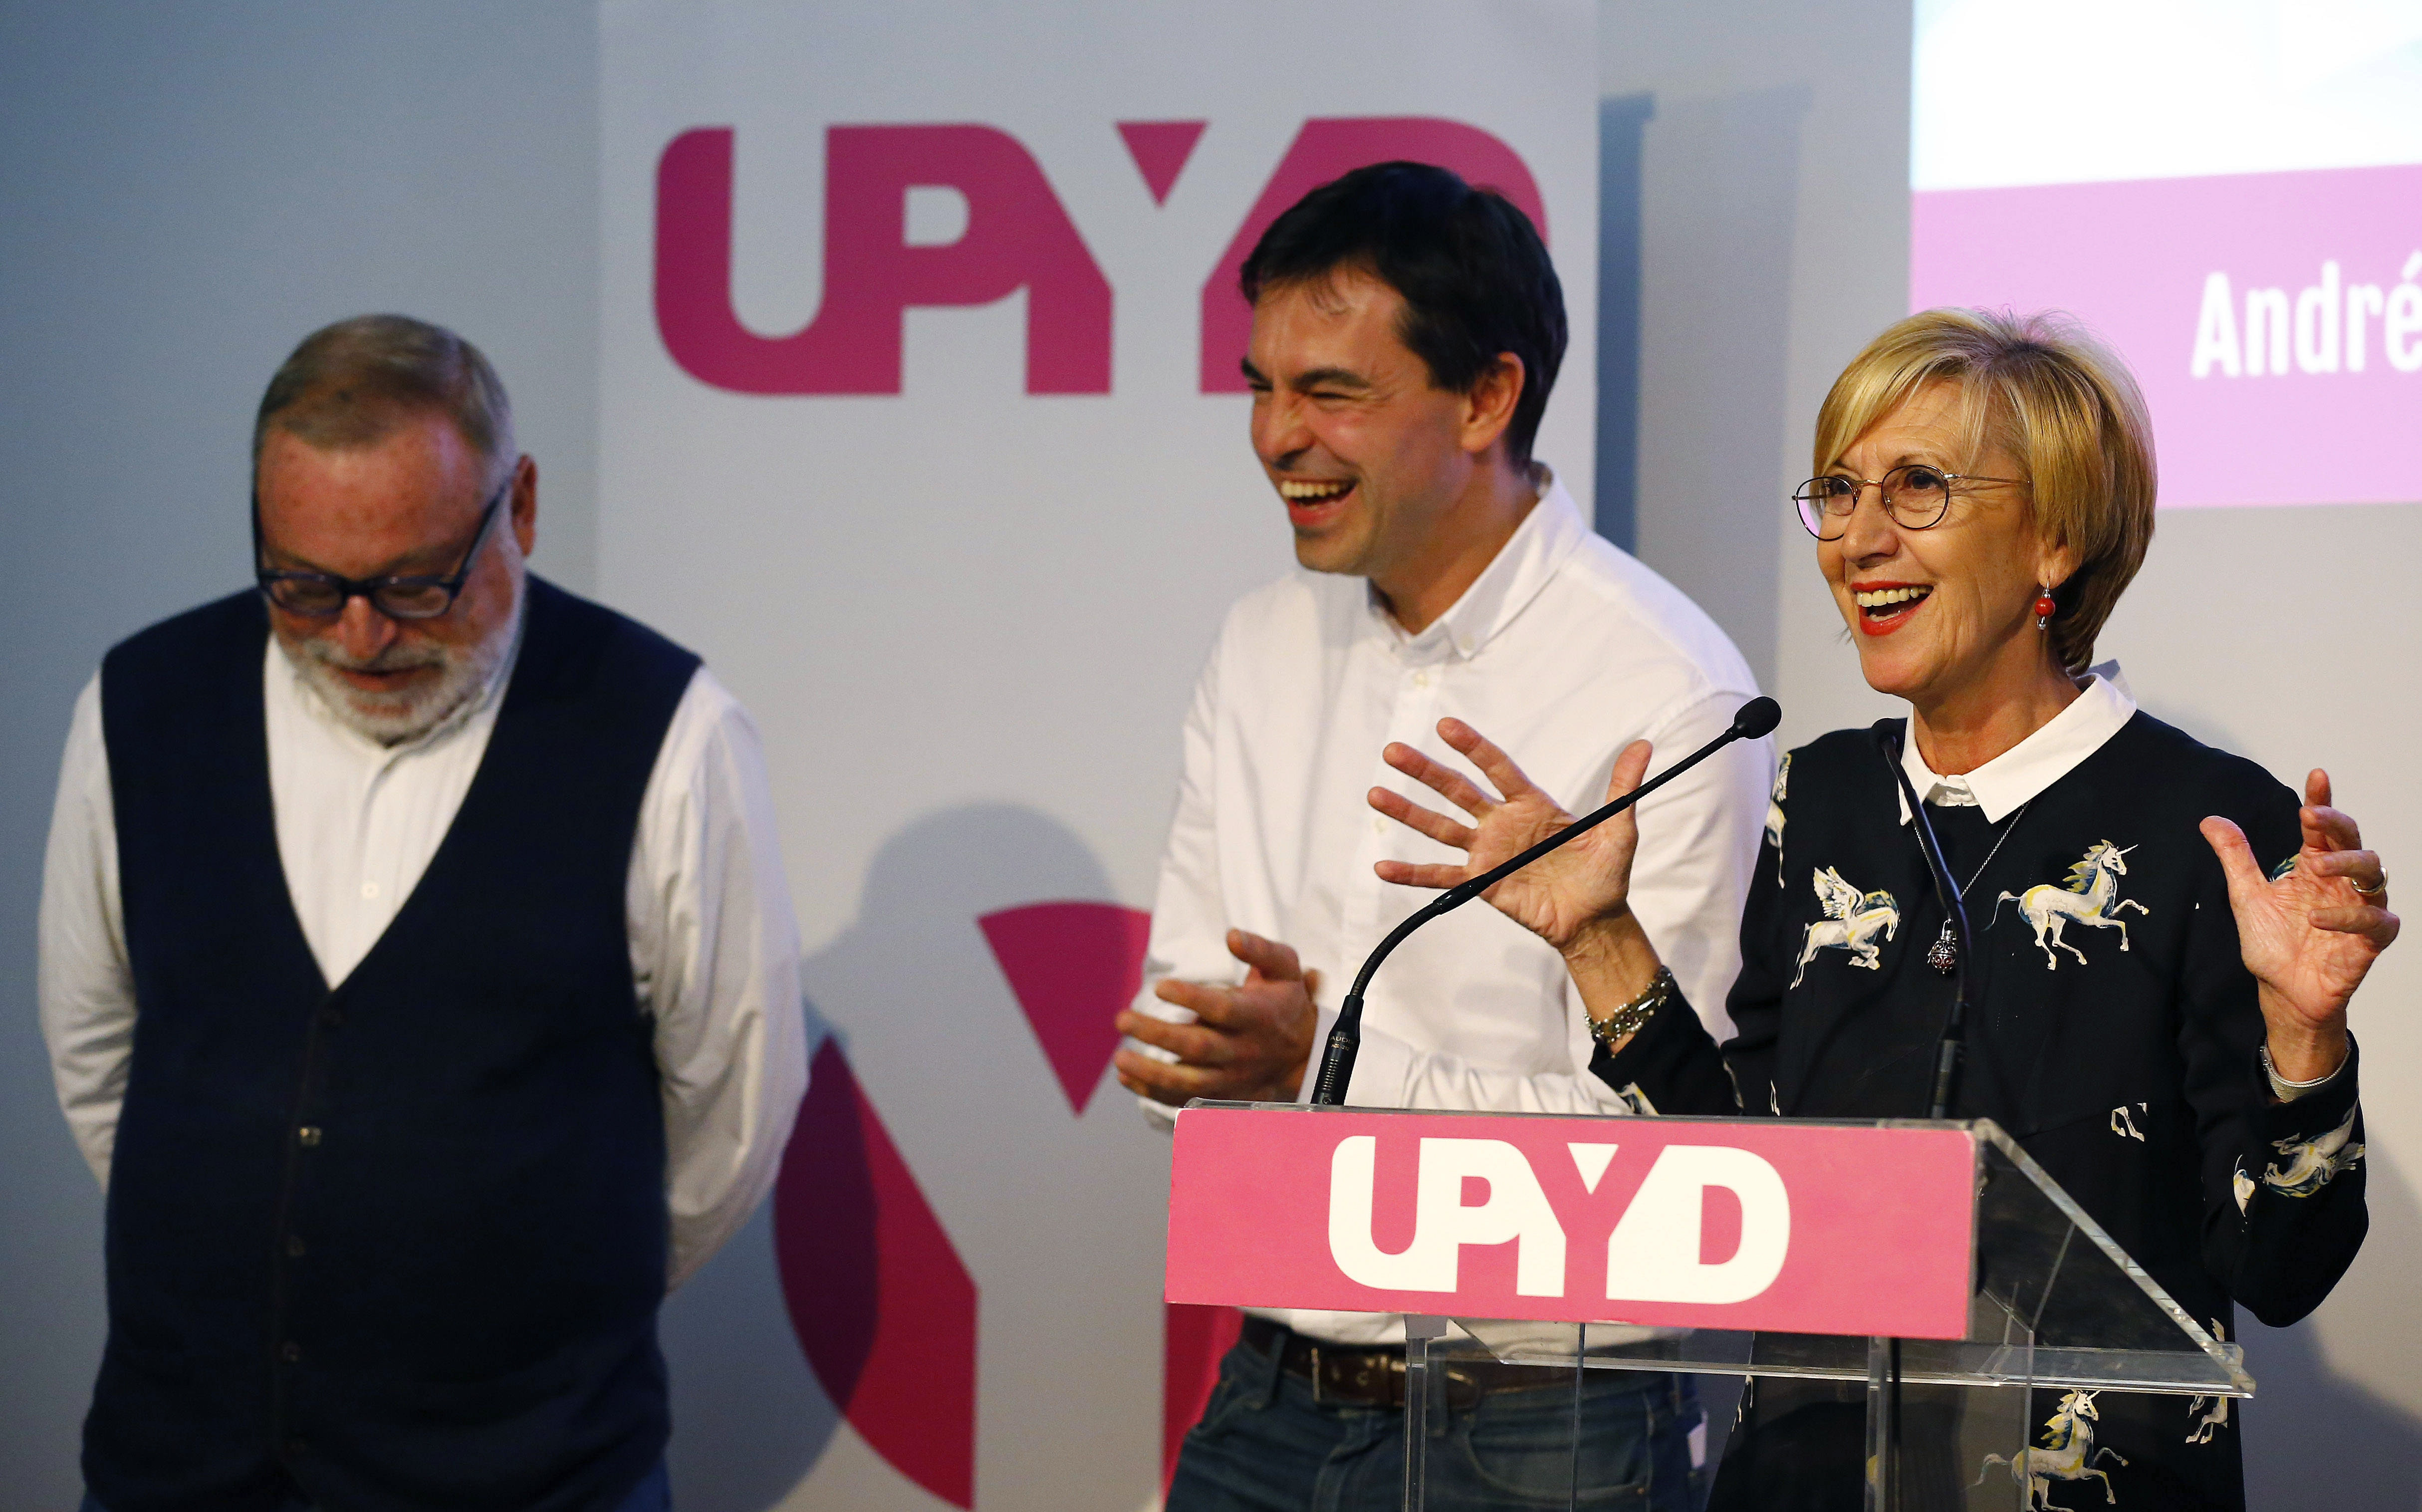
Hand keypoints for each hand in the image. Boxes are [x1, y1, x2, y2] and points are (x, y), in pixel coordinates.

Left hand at [1113, 929, 1318, 1107]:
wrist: (1306, 1054)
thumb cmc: (1285, 1001)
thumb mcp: (1285, 968)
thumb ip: (1260, 949)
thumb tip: (1231, 935)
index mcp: (1259, 1015)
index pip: (1223, 1009)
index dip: (1191, 999)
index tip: (1160, 986)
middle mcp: (1245, 1050)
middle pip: (1198, 1047)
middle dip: (1158, 1035)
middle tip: (1121, 1019)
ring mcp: (1233, 1077)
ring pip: (1190, 1082)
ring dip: (1151, 1072)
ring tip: (1119, 1057)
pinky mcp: (1223, 1095)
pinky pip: (1186, 1100)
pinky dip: (1154, 1092)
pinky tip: (1126, 1076)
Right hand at [1368, 719, 1652, 952]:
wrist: (1596, 919)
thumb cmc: (1605, 872)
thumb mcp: (1617, 827)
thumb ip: (1621, 787)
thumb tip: (1643, 746)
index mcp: (1531, 804)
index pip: (1496, 767)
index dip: (1472, 747)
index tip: (1447, 726)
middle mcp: (1502, 823)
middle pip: (1457, 791)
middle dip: (1425, 771)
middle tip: (1393, 751)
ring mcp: (1487, 852)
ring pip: (1440, 827)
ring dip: (1408, 812)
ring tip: (1376, 794)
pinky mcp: (1481, 883)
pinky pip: (1441, 876)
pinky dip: (1412, 873)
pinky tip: (1383, 866)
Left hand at [2201, 769, 2397, 1081]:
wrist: (2281, 990)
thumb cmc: (2272, 942)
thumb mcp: (2246, 895)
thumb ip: (2235, 857)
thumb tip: (2210, 820)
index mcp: (2313, 866)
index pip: (2321, 827)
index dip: (2322, 800)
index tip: (2316, 775)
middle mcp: (2340, 882)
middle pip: (2353, 840)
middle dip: (2336, 823)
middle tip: (2310, 817)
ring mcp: (2358, 908)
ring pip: (2374, 872)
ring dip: (2347, 864)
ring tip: (2317, 868)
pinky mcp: (2370, 939)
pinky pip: (2376, 919)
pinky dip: (2349, 915)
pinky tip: (2318, 918)